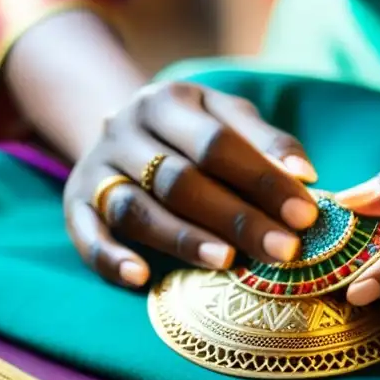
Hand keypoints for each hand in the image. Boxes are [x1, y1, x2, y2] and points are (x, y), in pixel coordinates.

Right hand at [65, 81, 319, 287]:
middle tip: (282, 251)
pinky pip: (86, 233)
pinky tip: (140, 278)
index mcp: (168, 101)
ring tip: (228, 261)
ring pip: (136, 208)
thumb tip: (306, 176)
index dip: (263, 181)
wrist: (122, 128)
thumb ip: (267, 144)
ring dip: (183, 238)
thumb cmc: (195, 132)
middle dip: (236, 218)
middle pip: (180, 179)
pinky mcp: (74, 203)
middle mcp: (125, 129)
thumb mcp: (229, 119)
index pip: (219, 143)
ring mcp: (96, 167)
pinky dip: (109, 257)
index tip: (305, 216)